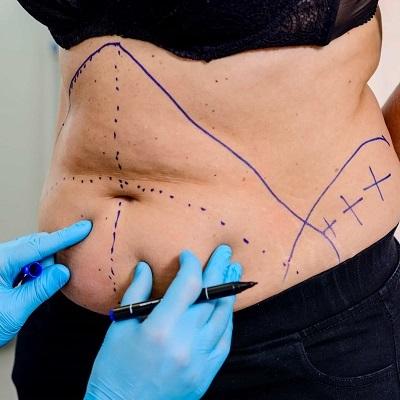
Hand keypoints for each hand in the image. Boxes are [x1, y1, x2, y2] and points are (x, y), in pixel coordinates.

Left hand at [0, 220, 91, 346]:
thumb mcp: (16, 310)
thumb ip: (42, 288)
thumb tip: (63, 272)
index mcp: (1, 261)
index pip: (40, 245)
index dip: (66, 236)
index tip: (84, 227)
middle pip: (35, 246)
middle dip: (51, 258)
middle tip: (59, 276)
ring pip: (28, 255)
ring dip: (40, 268)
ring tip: (33, 289)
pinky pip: (20, 264)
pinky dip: (30, 273)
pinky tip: (29, 286)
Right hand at [85, 244, 241, 399]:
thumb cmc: (114, 369)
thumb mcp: (120, 327)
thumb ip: (136, 293)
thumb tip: (145, 267)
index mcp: (161, 328)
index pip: (188, 285)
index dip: (191, 264)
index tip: (188, 255)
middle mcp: (185, 342)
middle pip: (210, 297)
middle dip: (218, 270)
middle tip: (225, 253)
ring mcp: (200, 360)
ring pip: (223, 317)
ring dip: (229, 292)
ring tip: (234, 273)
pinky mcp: (206, 374)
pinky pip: (224, 341)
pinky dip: (227, 320)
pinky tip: (228, 307)